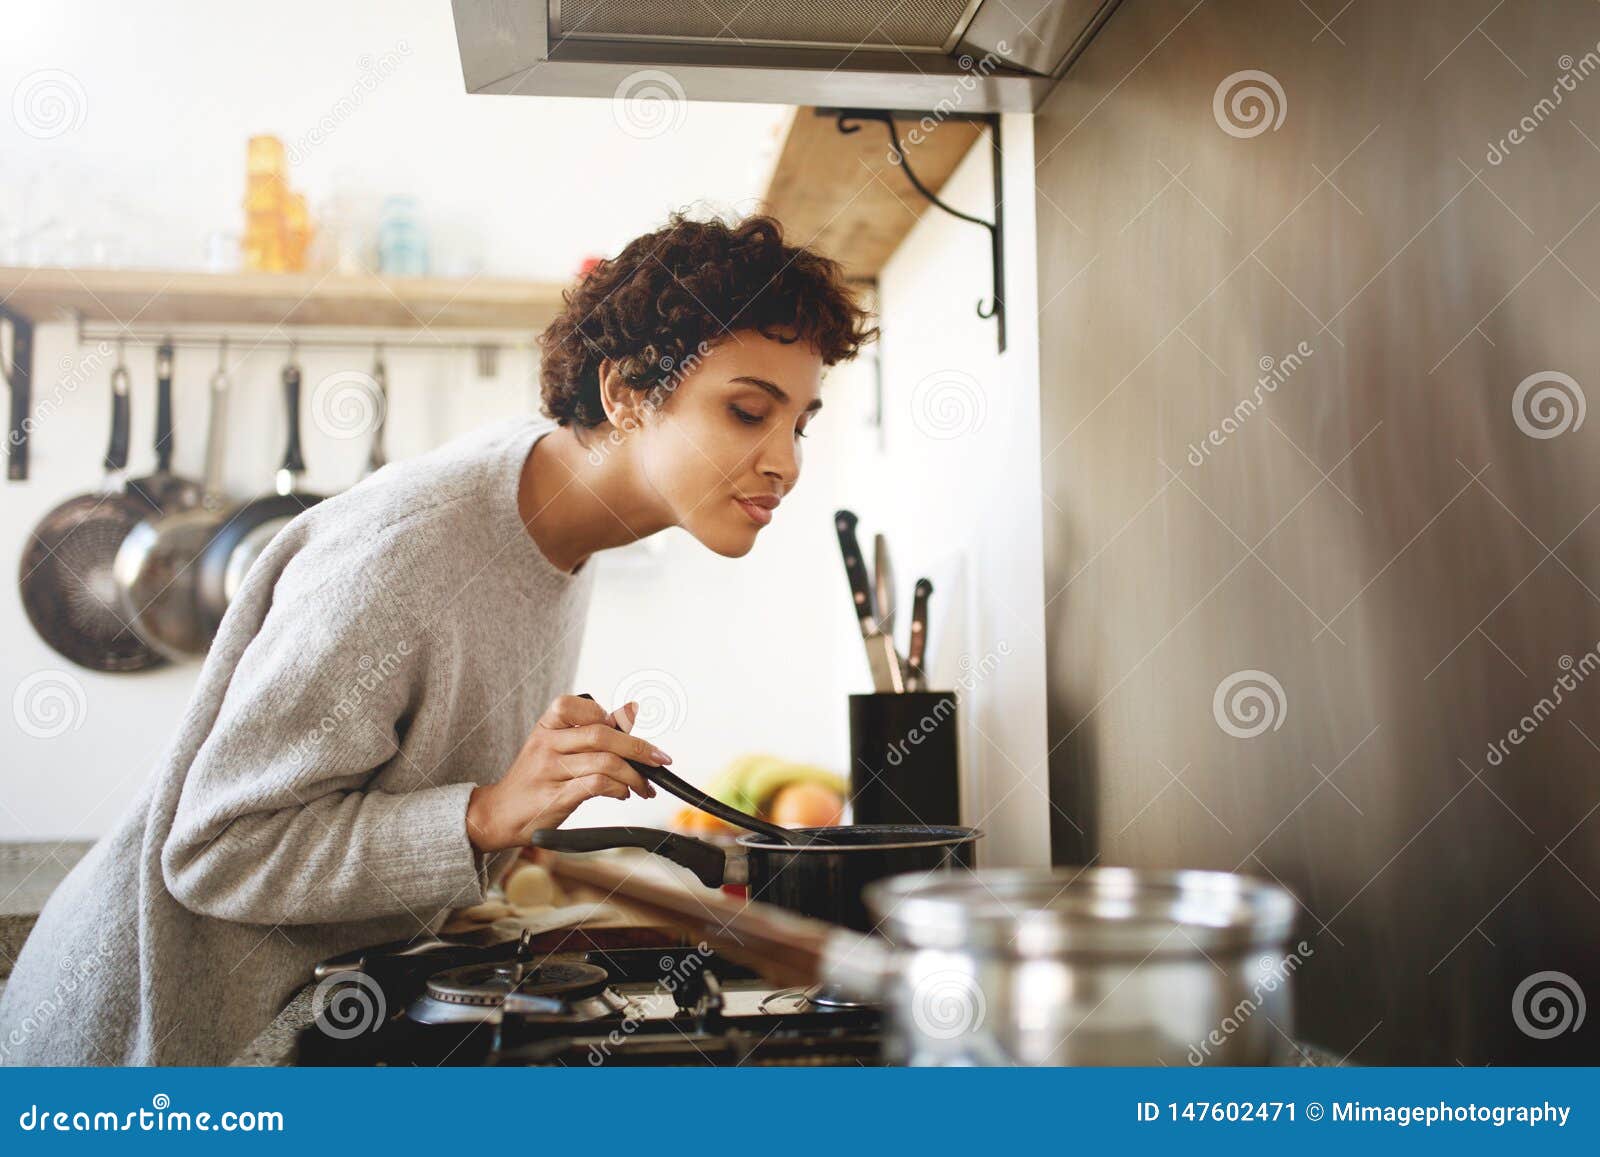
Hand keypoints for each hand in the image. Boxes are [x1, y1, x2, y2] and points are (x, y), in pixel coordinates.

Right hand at [465, 694, 670, 852]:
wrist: (499, 814)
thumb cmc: (535, 779)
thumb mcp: (557, 746)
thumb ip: (592, 729)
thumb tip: (631, 709)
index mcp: (546, 726)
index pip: (579, 706)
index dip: (606, 715)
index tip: (624, 730)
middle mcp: (546, 744)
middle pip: (601, 734)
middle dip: (638, 747)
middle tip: (659, 760)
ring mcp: (549, 771)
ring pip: (604, 761)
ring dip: (634, 775)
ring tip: (643, 785)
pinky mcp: (555, 797)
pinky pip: (597, 785)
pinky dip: (619, 788)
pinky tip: (623, 793)